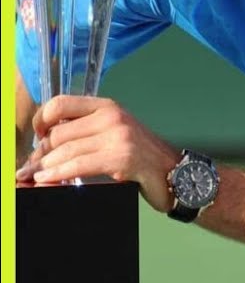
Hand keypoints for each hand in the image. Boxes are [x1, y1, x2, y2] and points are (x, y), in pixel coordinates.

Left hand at [15, 95, 180, 212]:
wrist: (172, 171)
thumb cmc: (141, 155)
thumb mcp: (113, 133)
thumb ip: (86, 130)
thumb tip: (47, 139)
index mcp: (108, 106)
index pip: (61, 103)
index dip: (41, 119)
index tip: (37, 136)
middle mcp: (112, 116)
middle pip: (59, 132)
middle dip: (41, 153)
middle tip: (34, 167)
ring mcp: (118, 136)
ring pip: (66, 150)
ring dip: (45, 167)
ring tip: (37, 176)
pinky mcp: (121, 157)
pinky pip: (78, 165)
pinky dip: (58, 174)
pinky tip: (48, 179)